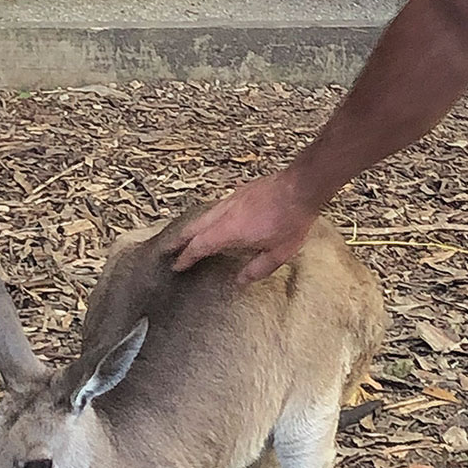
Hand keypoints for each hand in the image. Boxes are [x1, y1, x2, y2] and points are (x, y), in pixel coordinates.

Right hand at [172, 171, 320, 284]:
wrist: (301, 186)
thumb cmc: (291, 221)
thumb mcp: (278, 253)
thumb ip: (257, 269)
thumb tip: (239, 281)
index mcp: (229, 231)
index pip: (200, 246)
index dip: (186, 257)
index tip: (176, 265)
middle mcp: (225, 214)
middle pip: (194, 228)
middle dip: (179, 240)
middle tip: (166, 249)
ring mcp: (232, 200)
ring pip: (203, 215)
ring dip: (191, 228)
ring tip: (184, 236)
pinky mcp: (240, 193)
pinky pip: (215, 208)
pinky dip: (205, 217)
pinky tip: (211, 220)